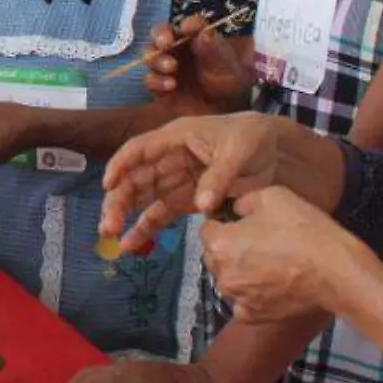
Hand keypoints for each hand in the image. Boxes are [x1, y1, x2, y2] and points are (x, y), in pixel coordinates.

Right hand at [99, 112, 284, 253]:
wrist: (274, 149)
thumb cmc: (252, 137)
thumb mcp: (237, 151)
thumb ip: (218, 177)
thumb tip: (200, 207)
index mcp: (176, 138)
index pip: (139, 149)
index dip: (121, 165)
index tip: (108, 185)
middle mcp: (169, 158)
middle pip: (136, 178)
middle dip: (119, 200)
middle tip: (108, 225)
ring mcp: (176, 180)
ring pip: (144, 198)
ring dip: (126, 215)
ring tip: (111, 236)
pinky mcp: (187, 199)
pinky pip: (162, 214)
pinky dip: (147, 228)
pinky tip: (131, 244)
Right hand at [142, 16, 253, 112]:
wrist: (223, 109)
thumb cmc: (227, 81)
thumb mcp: (226, 65)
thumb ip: (214, 49)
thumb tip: (202, 33)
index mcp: (194, 37)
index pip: (188, 25)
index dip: (187, 24)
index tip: (188, 28)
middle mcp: (176, 48)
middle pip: (159, 34)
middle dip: (159, 36)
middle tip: (165, 43)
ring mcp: (164, 66)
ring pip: (149, 55)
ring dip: (157, 59)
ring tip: (171, 67)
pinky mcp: (158, 85)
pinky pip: (149, 80)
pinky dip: (157, 81)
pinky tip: (170, 86)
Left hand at [203, 187, 367, 322]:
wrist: (335, 272)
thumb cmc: (304, 231)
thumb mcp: (272, 196)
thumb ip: (243, 201)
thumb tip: (233, 209)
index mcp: (220, 244)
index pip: (207, 229)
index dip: (223, 222)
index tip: (243, 222)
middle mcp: (222, 274)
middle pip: (215, 256)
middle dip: (229, 248)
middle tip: (260, 242)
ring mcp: (237, 298)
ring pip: (229, 280)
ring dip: (240, 272)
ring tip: (270, 263)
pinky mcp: (253, 316)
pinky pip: (243, 303)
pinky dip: (251, 296)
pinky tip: (271, 285)